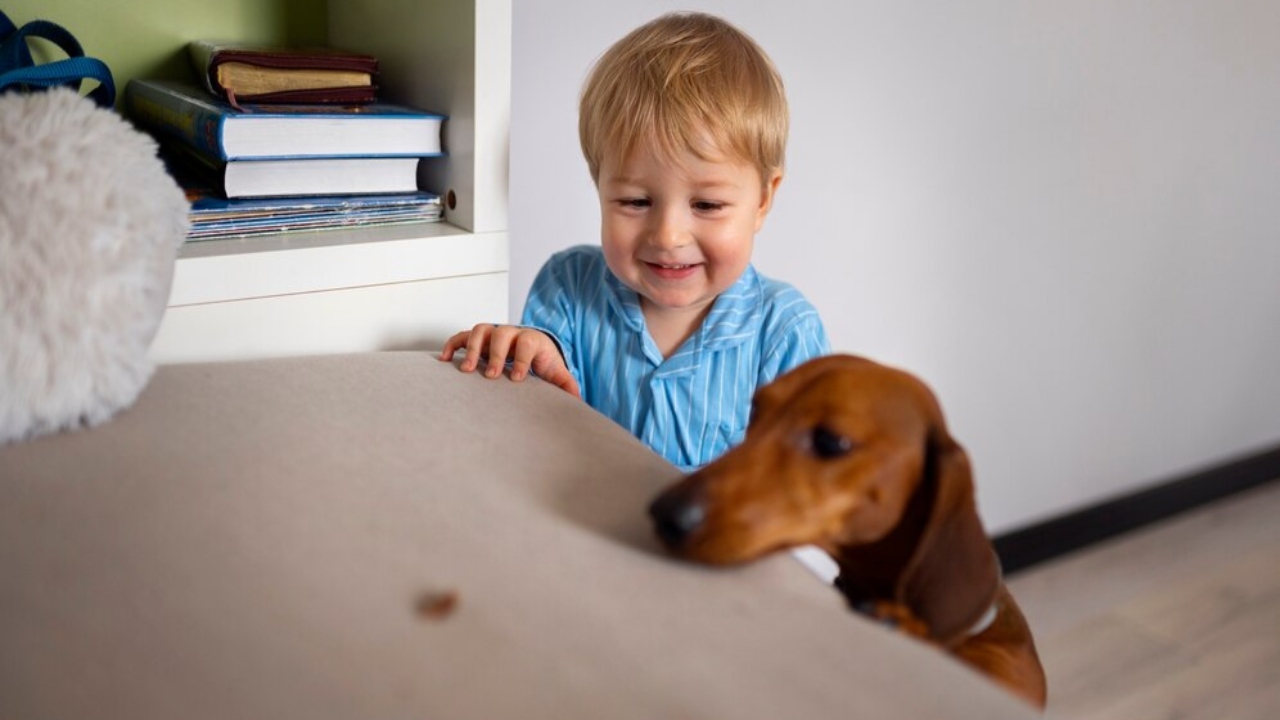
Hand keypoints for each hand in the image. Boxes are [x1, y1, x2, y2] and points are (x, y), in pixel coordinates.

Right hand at [439, 324, 580, 396]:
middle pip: (503, 333)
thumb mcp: (555, 372)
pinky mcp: (479, 340)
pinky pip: (463, 336)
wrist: (530, 349)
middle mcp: (512, 333)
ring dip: (472, 348)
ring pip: (481, 330)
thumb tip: (577, 400)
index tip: (517, 378)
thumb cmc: (542, 362)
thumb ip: (566, 385)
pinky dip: (453, 344)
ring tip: (467, 369)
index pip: (528, 343)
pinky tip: (445, 359)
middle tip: (492, 376)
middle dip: (497, 354)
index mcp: (533, 340)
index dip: (522, 359)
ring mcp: (493, 334)